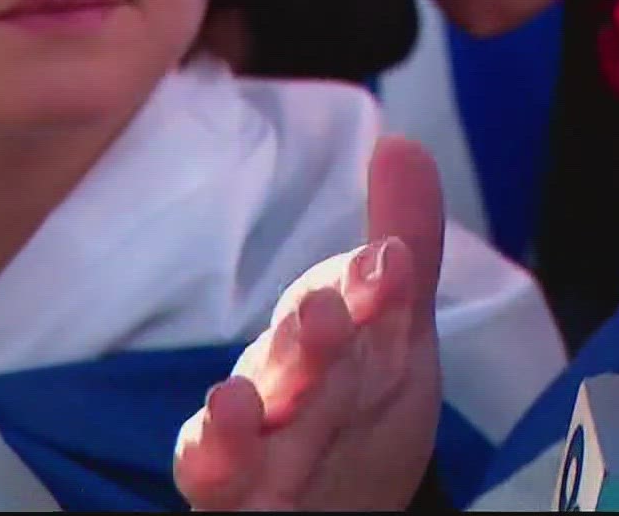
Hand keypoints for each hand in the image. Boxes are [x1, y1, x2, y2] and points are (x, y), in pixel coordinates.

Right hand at [173, 137, 446, 510]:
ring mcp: (251, 448)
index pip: (341, 304)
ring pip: (239, 429)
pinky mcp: (233, 497)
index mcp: (320, 343)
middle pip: (290, 363)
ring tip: (235, 400)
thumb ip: (403, 256)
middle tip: (324, 314)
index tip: (391, 262)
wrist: (334, 513)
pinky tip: (218, 452)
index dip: (364, 287)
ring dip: (237, 416)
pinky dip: (214, 466)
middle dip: (306, 340)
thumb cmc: (357, 418)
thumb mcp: (395, 338)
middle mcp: (278, 388)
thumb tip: (400, 140)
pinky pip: (215, 481)